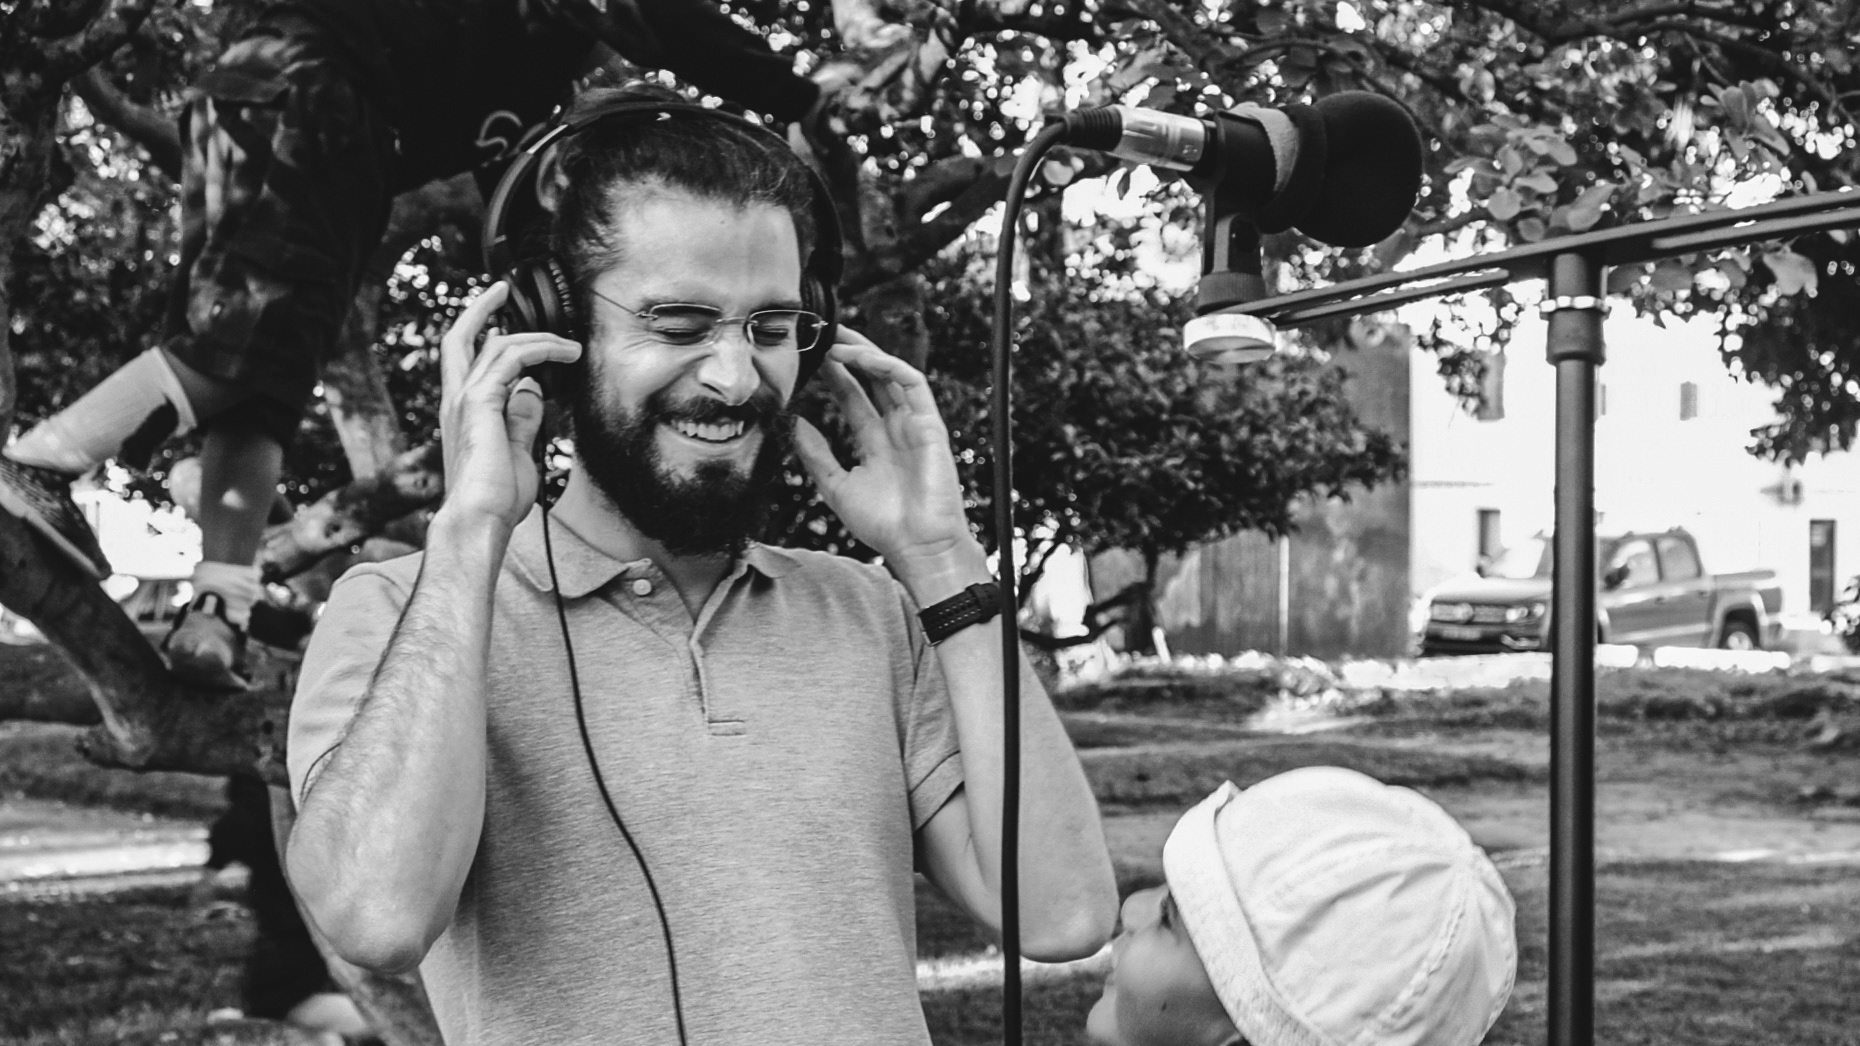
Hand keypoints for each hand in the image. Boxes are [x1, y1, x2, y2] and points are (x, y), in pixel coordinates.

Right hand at [437, 282, 579, 532]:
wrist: (478, 519)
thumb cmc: (496, 498)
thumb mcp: (517, 452)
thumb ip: (522, 421)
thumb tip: (532, 393)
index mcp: (463, 413)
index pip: (468, 363)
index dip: (486, 339)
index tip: (507, 327)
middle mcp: (457, 401)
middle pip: (458, 339)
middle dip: (479, 309)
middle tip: (500, 289)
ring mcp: (465, 400)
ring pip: (494, 344)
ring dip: (536, 337)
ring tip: (569, 345)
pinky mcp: (480, 403)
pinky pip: (510, 358)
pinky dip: (538, 349)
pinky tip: (563, 354)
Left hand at [792, 328, 982, 591]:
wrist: (917, 546)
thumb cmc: (883, 526)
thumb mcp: (836, 486)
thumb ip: (816, 454)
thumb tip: (793, 424)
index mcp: (874, 442)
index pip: (851, 397)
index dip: (832, 375)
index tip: (808, 358)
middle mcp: (895, 428)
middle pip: (871, 378)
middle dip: (848, 352)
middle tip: (822, 332)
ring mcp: (913, 424)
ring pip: (890, 374)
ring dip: (864, 353)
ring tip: (836, 341)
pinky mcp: (930, 424)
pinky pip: (912, 383)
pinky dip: (888, 366)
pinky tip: (863, 358)